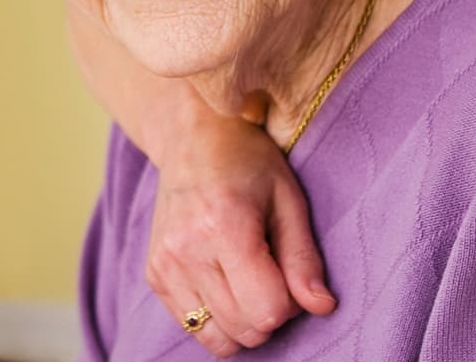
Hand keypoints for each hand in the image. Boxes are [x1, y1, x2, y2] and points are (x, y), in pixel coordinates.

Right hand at [145, 111, 334, 356]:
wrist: (193, 137)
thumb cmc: (248, 161)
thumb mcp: (288, 199)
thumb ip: (304, 258)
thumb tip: (322, 307)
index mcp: (224, 226)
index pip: (267, 311)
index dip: (290, 302)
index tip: (288, 270)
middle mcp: (186, 250)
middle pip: (244, 330)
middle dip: (268, 313)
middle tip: (271, 272)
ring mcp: (164, 265)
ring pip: (216, 339)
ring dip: (242, 322)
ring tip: (247, 281)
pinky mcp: (153, 274)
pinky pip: (192, 327)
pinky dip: (216, 318)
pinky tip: (224, 281)